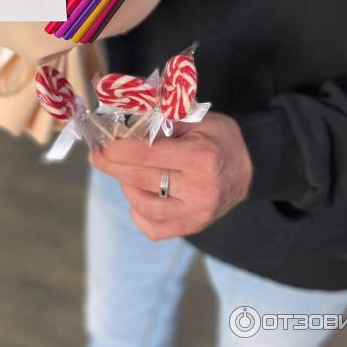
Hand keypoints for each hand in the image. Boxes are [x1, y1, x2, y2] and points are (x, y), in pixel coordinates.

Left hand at [89, 113, 252, 240]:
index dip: (119, 150)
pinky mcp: (193, 227)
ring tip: (122, 170)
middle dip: (112, 166)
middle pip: (141, 179)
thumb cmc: (218, 137)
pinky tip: (137, 193)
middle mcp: (200, 189)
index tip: (102, 145)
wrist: (248, 165)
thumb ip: (161, 121)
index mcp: (201, 157)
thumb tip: (122, 123)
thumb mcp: (195, 118)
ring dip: (125, 186)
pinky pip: (153, 228)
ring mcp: (197, 213)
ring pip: (143, 205)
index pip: (149, 155)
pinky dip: (138, 211)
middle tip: (98, 155)